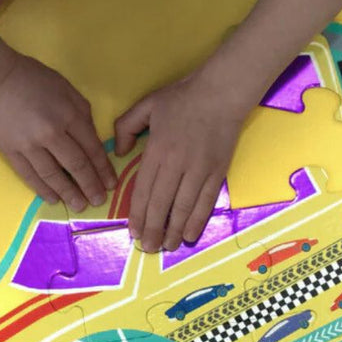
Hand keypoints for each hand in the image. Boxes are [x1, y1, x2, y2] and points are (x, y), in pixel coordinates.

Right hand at [0, 54, 115, 210]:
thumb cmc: (32, 78)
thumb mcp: (65, 87)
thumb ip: (81, 111)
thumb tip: (91, 137)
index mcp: (68, 115)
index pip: (91, 148)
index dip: (103, 169)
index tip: (110, 184)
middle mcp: (51, 134)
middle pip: (76, 165)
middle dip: (90, 186)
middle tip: (98, 201)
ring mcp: (29, 145)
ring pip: (53, 175)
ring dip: (68, 192)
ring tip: (79, 205)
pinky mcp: (11, 151)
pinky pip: (29, 175)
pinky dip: (42, 188)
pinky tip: (53, 198)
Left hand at [114, 71, 246, 251]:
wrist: (222, 93)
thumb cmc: (183, 98)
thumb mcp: (147, 105)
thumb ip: (127, 126)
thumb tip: (120, 152)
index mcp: (157, 150)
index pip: (144, 189)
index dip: (138, 215)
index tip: (134, 232)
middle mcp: (177, 164)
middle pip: (162, 204)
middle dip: (154, 230)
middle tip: (148, 248)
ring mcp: (199, 170)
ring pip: (184, 208)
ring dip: (174, 231)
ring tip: (167, 247)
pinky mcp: (217, 172)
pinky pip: (205, 202)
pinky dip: (197, 221)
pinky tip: (190, 234)